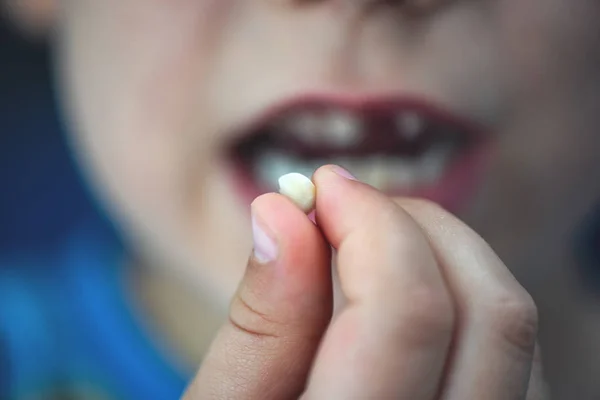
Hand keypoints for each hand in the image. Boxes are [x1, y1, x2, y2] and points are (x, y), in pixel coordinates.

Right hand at [183, 165, 547, 398]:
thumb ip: (259, 323)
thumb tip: (281, 211)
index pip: (405, 315)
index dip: (366, 225)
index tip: (319, 189)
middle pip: (485, 310)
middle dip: (412, 227)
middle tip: (346, 208)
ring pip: (511, 327)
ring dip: (443, 254)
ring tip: (370, 244)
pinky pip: (514, 354)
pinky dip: (462, 295)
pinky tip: (405, 292)